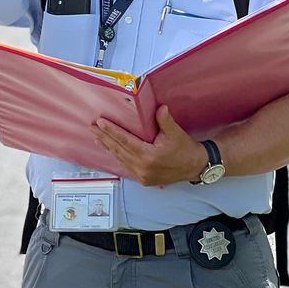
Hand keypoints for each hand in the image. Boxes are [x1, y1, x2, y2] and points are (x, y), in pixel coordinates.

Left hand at [92, 105, 207, 186]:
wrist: (196, 167)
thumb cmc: (186, 149)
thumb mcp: (176, 133)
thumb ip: (165, 120)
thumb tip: (160, 107)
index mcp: (149, 156)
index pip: (125, 141)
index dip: (112, 131)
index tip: (100, 123)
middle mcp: (143, 168)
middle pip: (119, 150)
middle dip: (105, 138)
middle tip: (92, 128)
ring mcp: (142, 176)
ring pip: (121, 159)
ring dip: (108, 147)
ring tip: (97, 137)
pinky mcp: (144, 180)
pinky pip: (126, 166)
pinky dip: (117, 157)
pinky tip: (111, 150)